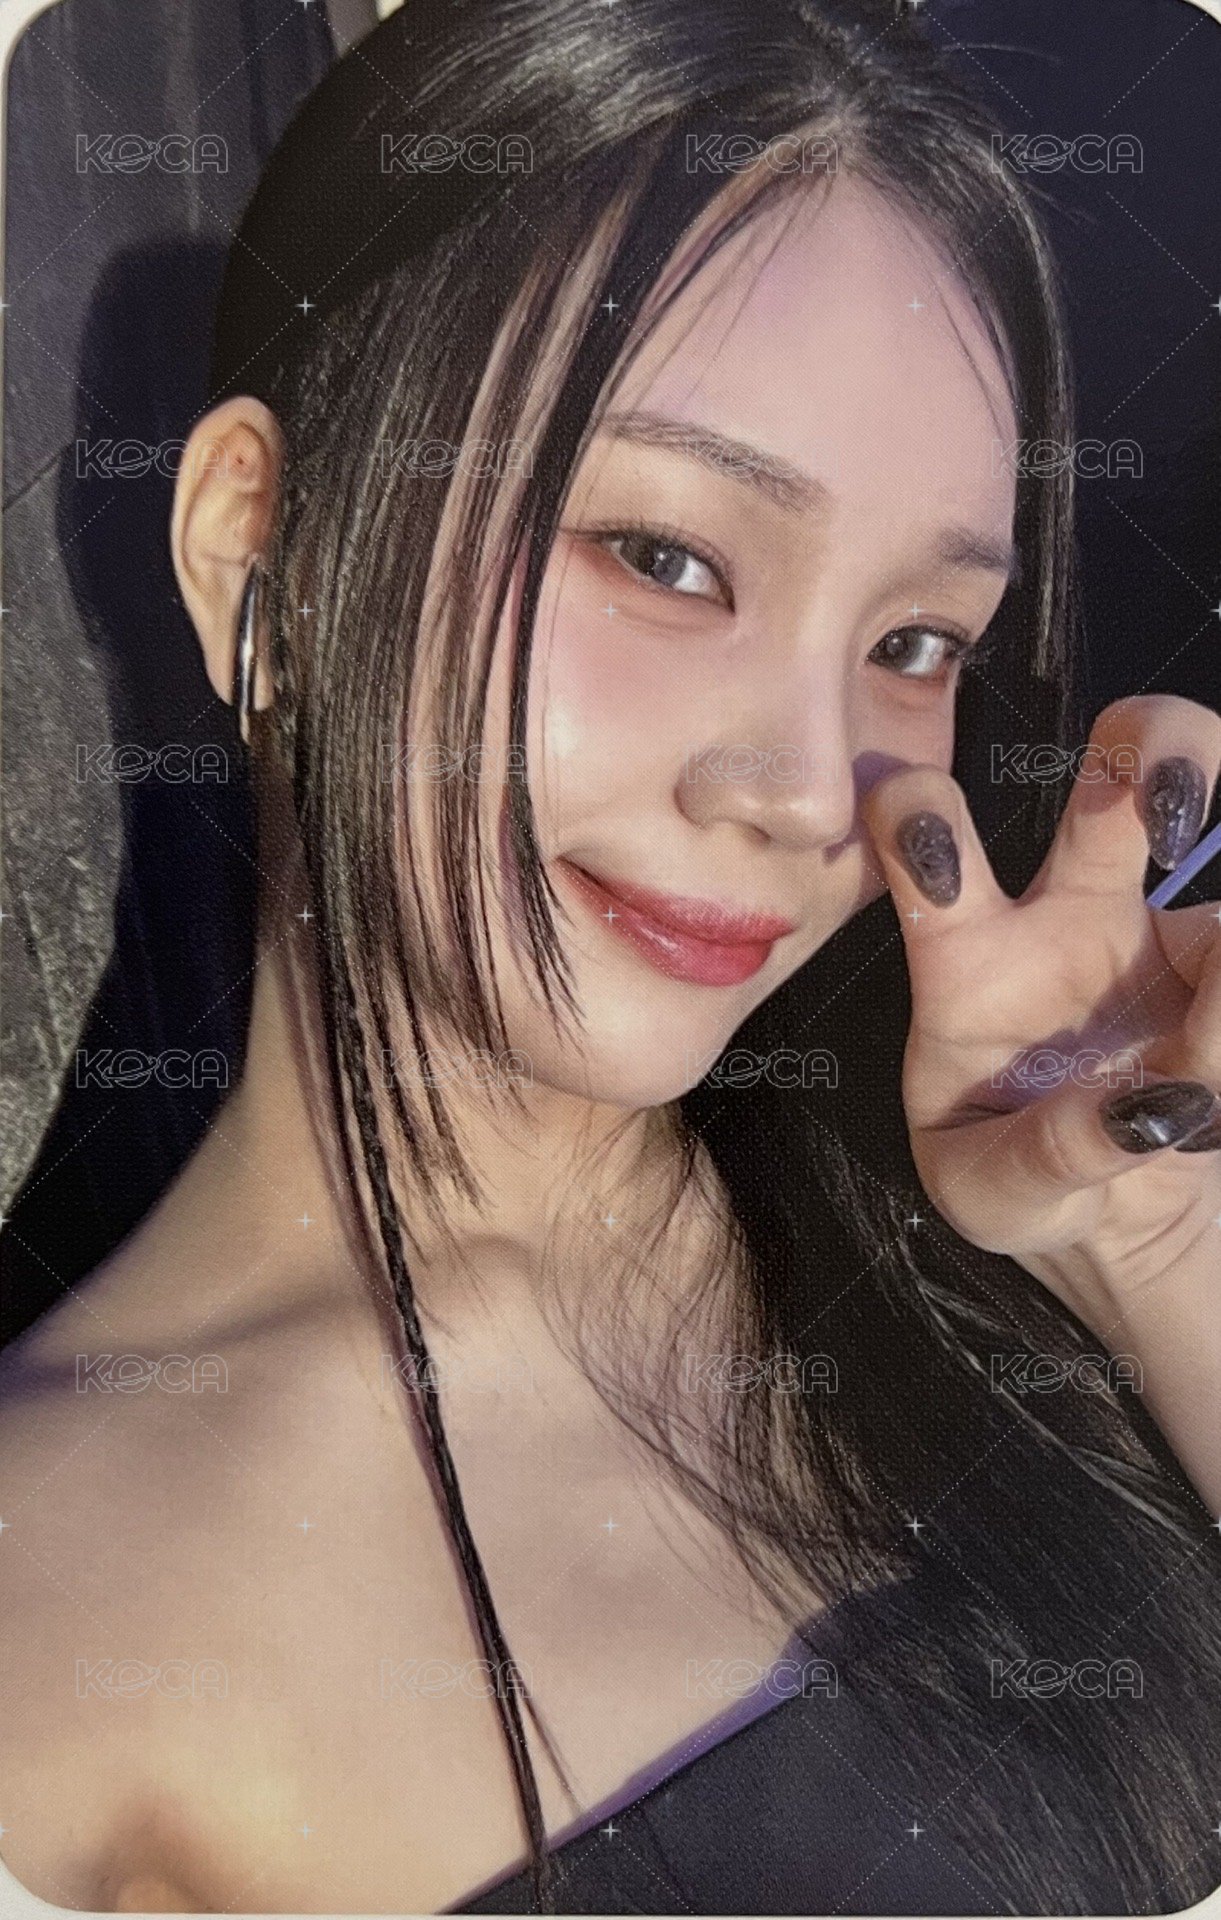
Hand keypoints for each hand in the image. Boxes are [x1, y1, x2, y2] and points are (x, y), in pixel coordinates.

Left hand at [860, 695, 1220, 1507]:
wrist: (1109, 1213)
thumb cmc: (1015, 1176)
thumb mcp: (996, 1195)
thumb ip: (1046, 1158)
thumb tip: (1134, 1110)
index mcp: (968, 954)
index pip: (924, 840)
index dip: (917, 810)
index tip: (933, 836)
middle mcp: (1067, 916)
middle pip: (1116, 775)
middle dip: (1158, 747)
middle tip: (1173, 808)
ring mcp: (1166, 935)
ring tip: (1197, 1093)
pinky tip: (1206, 1110)